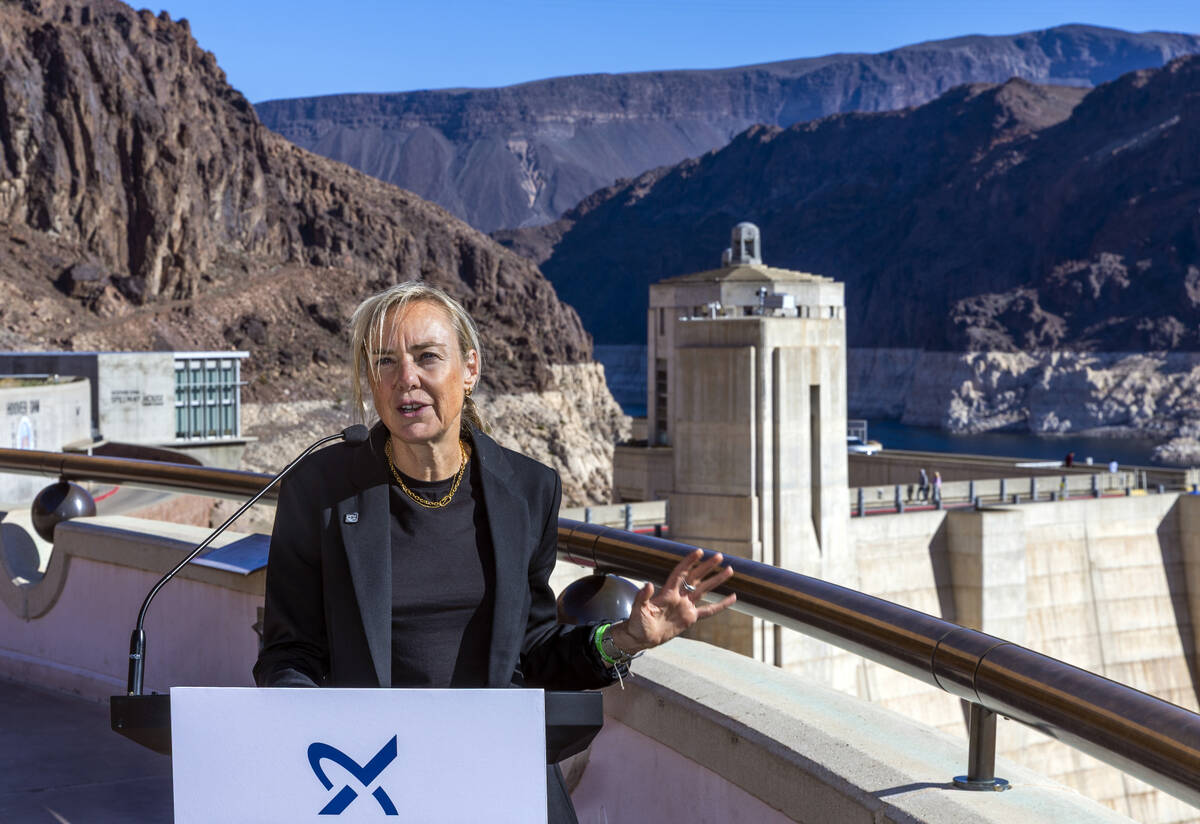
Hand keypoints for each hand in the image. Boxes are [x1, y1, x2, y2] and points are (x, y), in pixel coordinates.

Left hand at [608, 549, 735, 654]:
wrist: (642, 638)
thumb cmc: (637, 622)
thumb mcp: (638, 609)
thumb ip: (643, 597)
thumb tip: (648, 584)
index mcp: (667, 592)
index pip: (680, 573)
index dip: (689, 562)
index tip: (699, 551)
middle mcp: (679, 596)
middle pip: (696, 578)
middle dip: (707, 567)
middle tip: (719, 556)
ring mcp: (686, 606)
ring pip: (704, 590)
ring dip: (716, 580)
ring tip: (729, 570)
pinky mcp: (690, 618)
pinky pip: (709, 610)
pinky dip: (720, 605)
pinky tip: (732, 598)